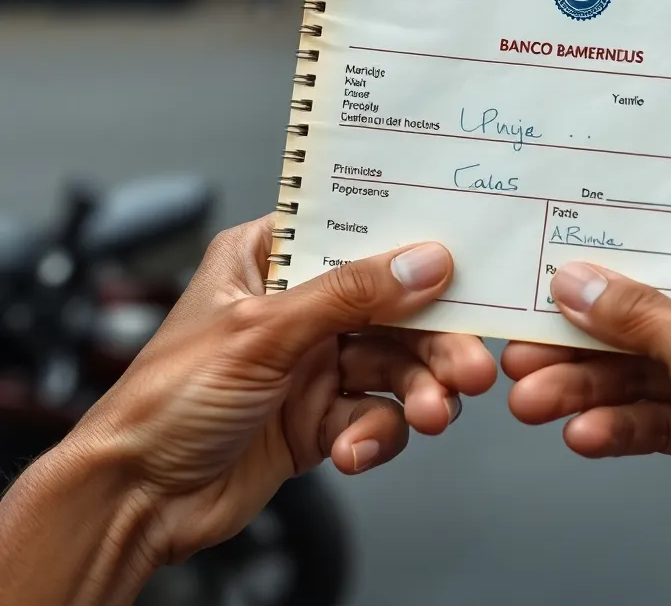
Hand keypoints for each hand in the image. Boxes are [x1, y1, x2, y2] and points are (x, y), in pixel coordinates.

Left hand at [69, 217, 496, 566]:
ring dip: (419, 391)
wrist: (136, 501)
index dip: (409, 243)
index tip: (460, 257)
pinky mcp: (321, 417)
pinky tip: (355, 449)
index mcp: (270, 259)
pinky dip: (376, 434)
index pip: (354, 234)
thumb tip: (423, 263)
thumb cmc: (165, 398)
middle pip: (389, 308)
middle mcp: (297, 306)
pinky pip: (374, 416)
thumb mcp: (263, 331)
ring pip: (393, 366)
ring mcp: (312, 363)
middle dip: (432, 340)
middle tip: (469, 364)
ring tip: (433, 413)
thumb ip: (349, 295)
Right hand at [504, 264, 670, 601]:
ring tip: (534, 399)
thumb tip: (580, 283)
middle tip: (528, 350)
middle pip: (647, 326)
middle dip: (583, 345)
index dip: (616, 268)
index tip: (562, 272)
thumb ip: (639, 316)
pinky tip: (582, 434)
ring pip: (642, 378)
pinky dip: (617, 428)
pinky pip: (654, 422)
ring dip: (586, 390)